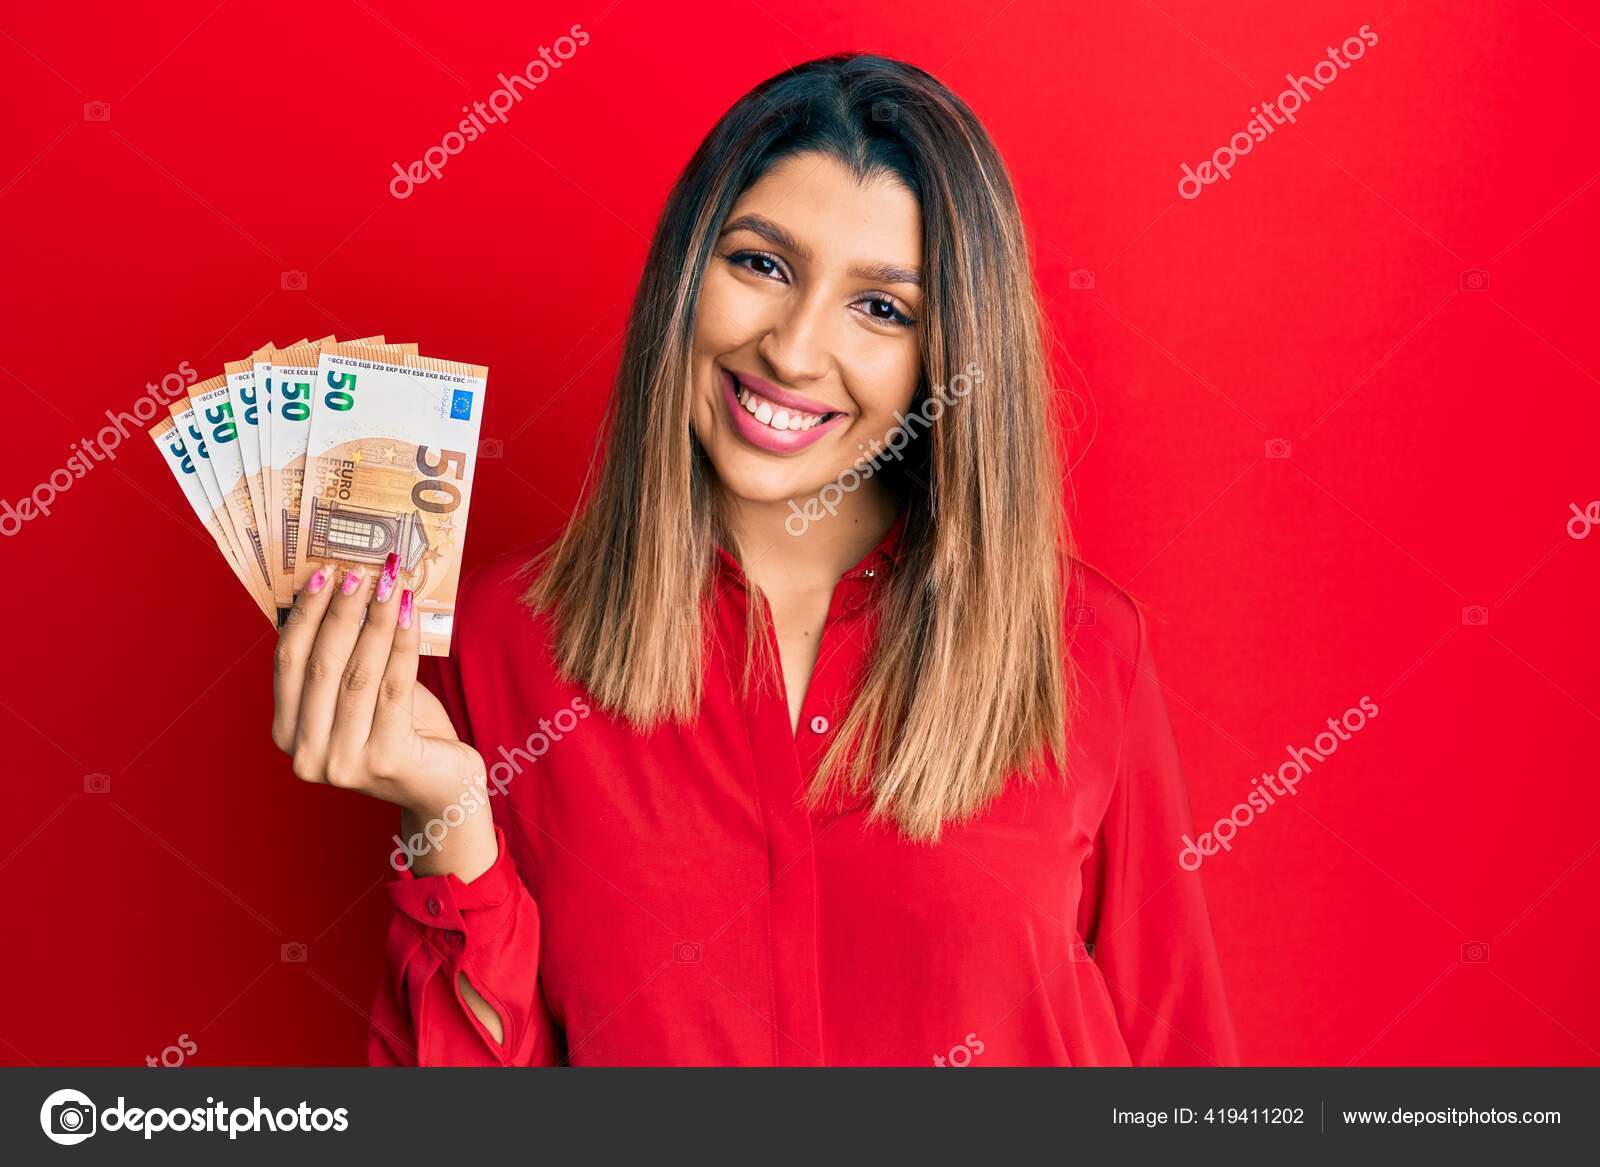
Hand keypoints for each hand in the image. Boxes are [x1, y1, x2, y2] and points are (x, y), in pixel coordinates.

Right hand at [271, 555, 484, 821]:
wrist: (441, 787)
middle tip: (360, 569)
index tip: (321, 572)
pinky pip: (394, 686)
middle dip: (341, 610)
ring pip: (359, 673)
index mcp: (288, 735)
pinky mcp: (386, 760)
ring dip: (375, 619)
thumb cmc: (401, 732)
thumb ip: (344, 658)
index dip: (304, 614)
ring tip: (391, 581)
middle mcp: (307, 755)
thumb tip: (345, 588)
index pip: (289, 663)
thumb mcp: (361, 696)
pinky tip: (410, 611)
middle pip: (322, 665)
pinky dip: (401, 642)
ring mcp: (344, 763)